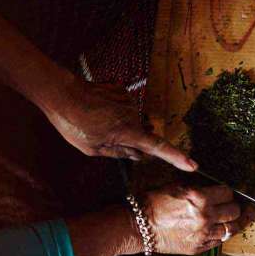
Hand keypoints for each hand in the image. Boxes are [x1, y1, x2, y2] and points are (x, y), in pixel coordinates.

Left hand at [44, 78, 195, 171]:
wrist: (61, 93)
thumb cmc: (73, 123)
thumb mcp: (92, 147)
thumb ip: (118, 152)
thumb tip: (139, 155)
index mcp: (127, 132)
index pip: (158, 147)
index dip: (176, 157)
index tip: (193, 165)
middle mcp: (134, 115)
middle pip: (141, 132)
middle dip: (129, 138)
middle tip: (102, 136)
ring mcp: (129, 100)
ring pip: (131, 118)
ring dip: (118, 123)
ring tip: (95, 120)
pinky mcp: (123, 90)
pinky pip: (124, 105)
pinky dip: (114, 109)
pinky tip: (97, 107)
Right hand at [143, 184, 244, 254]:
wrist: (137, 227)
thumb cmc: (154, 203)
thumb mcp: (177, 186)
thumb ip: (198, 188)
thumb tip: (214, 188)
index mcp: (199, 198)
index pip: (227, 193)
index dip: (227, 192)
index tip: (225, 193)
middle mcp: (204, 217)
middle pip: (234, 211)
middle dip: (234, 206)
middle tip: (231, 205)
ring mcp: (202, 234)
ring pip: (231, 229)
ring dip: (232, 223)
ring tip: (234, 219)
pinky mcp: (198, 248)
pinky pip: (219, 241)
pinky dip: (221, 235)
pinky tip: (220, 230)